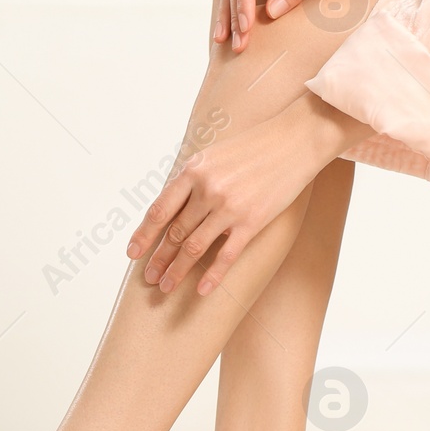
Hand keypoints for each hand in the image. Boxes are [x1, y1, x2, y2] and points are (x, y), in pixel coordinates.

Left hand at [126, 96, 373, 294]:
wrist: (296, 140)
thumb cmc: (255, 145)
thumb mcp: (214, 154)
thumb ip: (193, 178)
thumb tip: (174, 204)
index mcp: (193, 170)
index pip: (160, 209)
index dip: (144, 234)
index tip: (132, 252)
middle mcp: (207, 190)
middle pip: (174, 233)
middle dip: (158, 258)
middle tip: (148, 277)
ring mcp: (229, 207)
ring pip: (193, 248)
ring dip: (176, 270)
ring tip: (165, 287)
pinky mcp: (252, 221)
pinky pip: (226, 255)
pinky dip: (212, 275)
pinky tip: (201, 291)